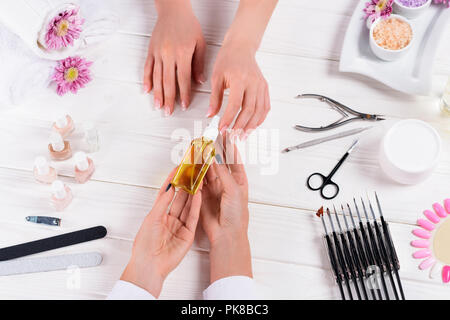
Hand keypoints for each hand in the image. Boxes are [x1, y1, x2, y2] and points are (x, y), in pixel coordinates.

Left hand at [121, 168, 201, 296]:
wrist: (150, 264)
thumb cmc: (145, 245)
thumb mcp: (152, 218)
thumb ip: (162, 202)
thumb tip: (169, 187)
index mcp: (159, 215)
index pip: (167, 194)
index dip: (172, 181)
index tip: (177, 169)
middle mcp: (170, 220)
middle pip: (180, 198)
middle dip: (186, 185)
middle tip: (192, 173)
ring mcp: (180, 227)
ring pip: (188, 206)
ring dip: (193, 193)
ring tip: (198, 180)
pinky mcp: (188, 234)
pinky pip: (193, 217)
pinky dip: (196, 206)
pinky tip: (198, 196)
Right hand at [143, 0, 205, 115]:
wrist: (173, 10)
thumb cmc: (189, 25)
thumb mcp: (200, 43)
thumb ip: (199, 63)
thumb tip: (200, 82)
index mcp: (182, 53)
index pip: (184, 79)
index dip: (184, 94)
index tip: (185, 105)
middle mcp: (169, 54)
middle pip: (169, 82)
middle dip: (169, 99)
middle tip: (169, 112)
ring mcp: (158, 53)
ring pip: (157, 77)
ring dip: (158, 94)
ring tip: (158, 106)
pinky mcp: (151, 50)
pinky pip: (148, 67)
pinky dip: (147, 80)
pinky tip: (147, 90)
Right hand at [200, 144, 251, 281]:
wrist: (226, 234)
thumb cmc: (236, 214)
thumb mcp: (233, 189)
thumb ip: (222, 172)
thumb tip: (215, 157)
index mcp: (239, 180)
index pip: (234, 158)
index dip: (229, 145)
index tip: (225, 133)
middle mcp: (226, 182)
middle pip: (219, 161)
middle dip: (214, 149)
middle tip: (208, 136)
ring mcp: (214, 187)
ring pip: (207, 169)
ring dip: (203, 158)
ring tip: (198, 145)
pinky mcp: (203, 194)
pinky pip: (198, 179)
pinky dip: (195, 170)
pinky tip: (192, 161)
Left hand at [207, 41, 269, 139]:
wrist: (241, 48)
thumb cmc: (228, 60)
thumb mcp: (216, 77)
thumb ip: (214, 98)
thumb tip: (210, 115)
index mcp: (239, 79)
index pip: (235, 104)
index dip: (228, 119)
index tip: (222, 129)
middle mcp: (253, 83)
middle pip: (249, 110)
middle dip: (240, 126)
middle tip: (233, 137)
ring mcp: (261, 85)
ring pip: (259, 111)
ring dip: (251, 126)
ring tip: (243, 136)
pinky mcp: (265, 88)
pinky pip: (265, 107)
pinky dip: (260, 119)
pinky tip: (252, 126)